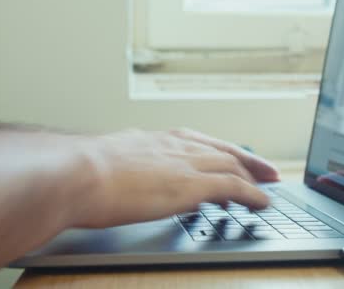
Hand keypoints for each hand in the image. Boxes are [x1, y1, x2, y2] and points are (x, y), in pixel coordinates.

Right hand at [73, 128, 279, 227]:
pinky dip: (253, 195)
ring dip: (254, 178)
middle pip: (224, 151)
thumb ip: (127, 164)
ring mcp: (186, 163)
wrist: (75, 174)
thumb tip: (129, 173)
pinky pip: (234, 187)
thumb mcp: (109, 160)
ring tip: (268, 188)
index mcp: (157, 140)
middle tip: (267, 170)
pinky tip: (262, 203)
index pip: (201, 142)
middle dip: (249, 161)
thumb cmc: (80, 172)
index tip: (236, 156)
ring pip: (233, 166)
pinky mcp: (192, 184)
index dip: (223, 150)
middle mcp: (177, 146)